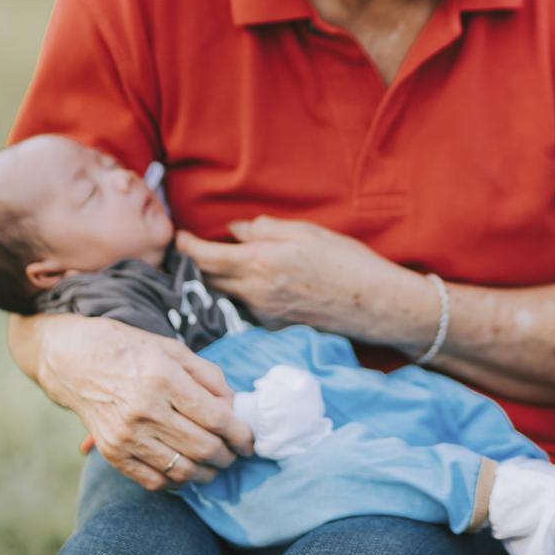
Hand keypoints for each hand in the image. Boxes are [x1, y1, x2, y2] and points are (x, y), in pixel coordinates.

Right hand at [34, 314, 252, 490]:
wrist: (74, 361)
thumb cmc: (130, 350)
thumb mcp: (174, 350)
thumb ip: (209, 378)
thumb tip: (233, 409)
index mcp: (163, 379)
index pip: (216, 419)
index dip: (241, 435)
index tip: (250, 442)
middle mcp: (144, 410)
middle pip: (203, 448)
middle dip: (228, 457)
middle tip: (234, 454)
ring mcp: (126, 435)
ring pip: (182, 470)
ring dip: (207, 473)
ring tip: (214, 465)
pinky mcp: (112, 452)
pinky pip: (153, 481)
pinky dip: (176, 482)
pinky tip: (185, 472)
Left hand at [176, 218, 410, 337]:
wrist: (375, 304)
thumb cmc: (347, 261)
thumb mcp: (306, 232)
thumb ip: (265, 229)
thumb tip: (234, 231)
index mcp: (261, 261)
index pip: (206, 257)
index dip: (187, 247)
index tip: (180, 237)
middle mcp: (255, 291)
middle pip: (208, 279)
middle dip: (197, 264)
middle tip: (193, 249)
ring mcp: (263, 313)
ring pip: (225, 295)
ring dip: (218, 280)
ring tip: (220, 265)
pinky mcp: (274, 325)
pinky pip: (245, 307)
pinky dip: (241, 294)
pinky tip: (254, 284)